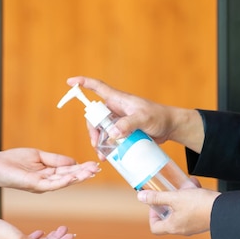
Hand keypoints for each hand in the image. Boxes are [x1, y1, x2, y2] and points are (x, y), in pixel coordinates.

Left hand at [0, 148, 99, 192]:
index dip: (82, 167)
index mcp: (49, 173)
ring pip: (63, 181)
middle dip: (84, 173)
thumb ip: (56, 159)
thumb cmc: (13, 161)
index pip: (69, 170)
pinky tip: (73, 176)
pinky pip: (52, 184)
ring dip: (77, 177)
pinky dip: (63, 181)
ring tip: (90, 172)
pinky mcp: (34, 185)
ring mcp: (42, 184)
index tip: (95, 164)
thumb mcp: (39, 156)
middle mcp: (47, 181)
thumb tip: (74, 161)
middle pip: (69, 176)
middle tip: (97, 168)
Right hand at [66, 76, 203, 152]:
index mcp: (118, 100)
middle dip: (92, 131)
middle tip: (97, 144)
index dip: (83, 83)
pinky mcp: (122, 131)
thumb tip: (112, 133)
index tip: (70, 82)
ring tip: (103, 155)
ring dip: (99, 142)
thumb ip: (128, 124)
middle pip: (95, 116)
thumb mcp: (144, 119)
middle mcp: (115, 109)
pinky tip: (109, 157)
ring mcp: (118, 120)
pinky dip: (107, 147)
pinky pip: (109, 138)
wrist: (170, 127)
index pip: (97, 87)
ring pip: (101, 130)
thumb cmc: (159, 117)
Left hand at [137, 186, 219, 235]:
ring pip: (181, 211)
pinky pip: (193, 209)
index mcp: (173, 226)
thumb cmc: (200, 206)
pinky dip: (192, 198)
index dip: (151, 216)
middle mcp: (182, 229)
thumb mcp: (175, 198)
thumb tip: (140, 197)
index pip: (155, 228)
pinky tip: (195, 186)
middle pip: (168, 218)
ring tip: (183, 187)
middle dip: (167, 203)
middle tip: (169, 193)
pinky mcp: (202, 219)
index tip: (155, 203)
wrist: (226, 210)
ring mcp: (193, 225)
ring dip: (180, 198)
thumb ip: (157, 197)